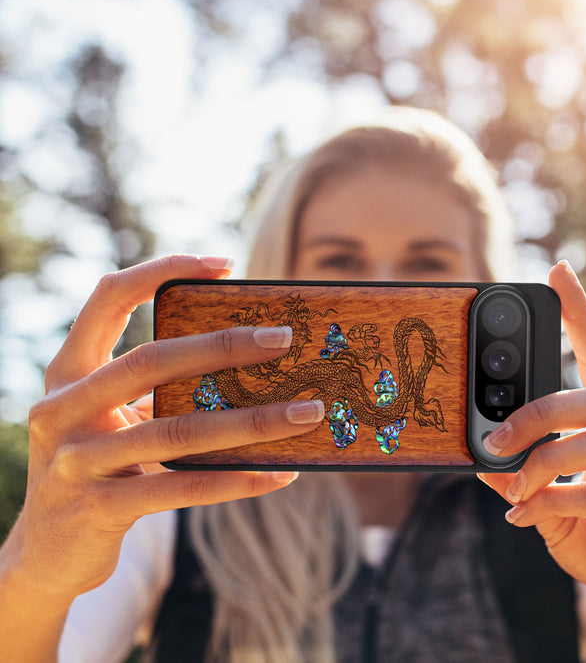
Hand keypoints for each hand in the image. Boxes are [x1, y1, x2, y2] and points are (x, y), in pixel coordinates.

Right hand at [2, 255, 323, 603]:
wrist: (47, 553)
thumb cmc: (99, 466)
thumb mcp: (114, 418)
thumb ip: (158, 390)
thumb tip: (251, 364)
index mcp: (69, 372)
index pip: (109, 297)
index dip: (162, 270)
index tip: (225, 264)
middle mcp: (62, 408)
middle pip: (151, 360)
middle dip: (223, 346)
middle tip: (284, 338)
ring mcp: (75, 461)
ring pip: (177, 431)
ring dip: (252, 421)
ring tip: (308, 412)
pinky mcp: (98, 509)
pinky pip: (182, 488)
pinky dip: (237, 480)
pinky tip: (280, 474)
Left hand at [478, 261, 585, 654]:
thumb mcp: (554, 503)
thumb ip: (523, 478)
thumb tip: (480, 458)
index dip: (582, 315)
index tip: (558, 272)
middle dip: (541, 410)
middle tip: (495, 435)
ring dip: (545, 460)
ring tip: (512, 485)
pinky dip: (553, 503)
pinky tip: (524, 518)